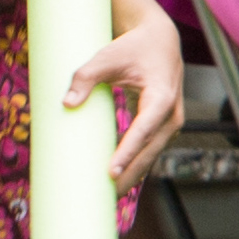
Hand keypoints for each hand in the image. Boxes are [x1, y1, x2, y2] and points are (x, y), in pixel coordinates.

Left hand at [63, 12, 186, 192]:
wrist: (159, 41)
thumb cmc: (131, 48)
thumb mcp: (106, 57)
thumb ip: (85, 77)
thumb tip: (67, 103)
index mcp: (161, 97)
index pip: (144, 130)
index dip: (128, 152)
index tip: (111, 171)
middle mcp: (171, 114)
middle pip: (149, 151)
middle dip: (129, 174)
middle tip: (105, 196)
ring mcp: (170, 123)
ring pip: (151, 156)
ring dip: (132, 175)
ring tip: (109, 197)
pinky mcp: (162, 127)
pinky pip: (149, 151)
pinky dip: (135, 166)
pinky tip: (117, 182)